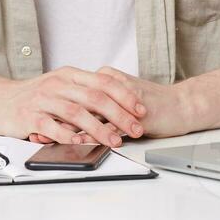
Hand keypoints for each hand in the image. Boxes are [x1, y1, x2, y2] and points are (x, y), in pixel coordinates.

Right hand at [0, 65, 147, 147]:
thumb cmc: (34, 97)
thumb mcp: (60, 86)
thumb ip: (84, 92)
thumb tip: (118, 105)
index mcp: (69, 74)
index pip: (103, 81)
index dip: (124, 95)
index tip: (141, 110)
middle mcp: (57, 83)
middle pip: (94, 97)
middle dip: (119, 114)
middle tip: (135, 129)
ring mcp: (43, 99)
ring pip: (76, 112)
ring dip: (98, 128)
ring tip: (114, 141)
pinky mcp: (29, 116)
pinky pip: (52, 126)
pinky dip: (68, 135)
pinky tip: (81, 143)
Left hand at [28, 66, 195, 143]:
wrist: (182, 106)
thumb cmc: (151, 104)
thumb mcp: (119, 99)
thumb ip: (98, 103)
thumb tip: (73, 117)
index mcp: (105, 76)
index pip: (74, 93)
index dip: (55, 108)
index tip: (37, 122)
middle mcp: (110, 82)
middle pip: (77, 101)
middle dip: (57, 118)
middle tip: (38, 132)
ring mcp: (121, 95)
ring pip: (90, 111)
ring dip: (71, 127)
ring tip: (52, 139)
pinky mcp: (133, 110)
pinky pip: (109, 123)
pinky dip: (92, 134)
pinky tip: (82, 143)